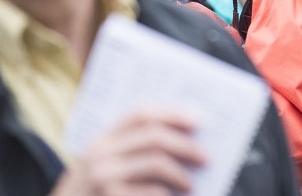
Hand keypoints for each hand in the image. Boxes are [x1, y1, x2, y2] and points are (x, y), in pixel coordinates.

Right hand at [51, 108, 204, 195]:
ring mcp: (103, 176)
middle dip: (185, 146)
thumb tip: (185, 138)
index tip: (199, 121)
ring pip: (155, 162)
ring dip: (180, 173)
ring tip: (191, 184)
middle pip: (153, 137)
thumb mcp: (108, 164)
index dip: (172, 113)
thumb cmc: (96, 191)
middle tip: (206, 157)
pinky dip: (167, 194)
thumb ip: (135, 149)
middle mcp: (101, 152)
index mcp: (104, 138)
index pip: (141, 114)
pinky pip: (150, 191)